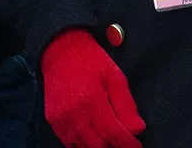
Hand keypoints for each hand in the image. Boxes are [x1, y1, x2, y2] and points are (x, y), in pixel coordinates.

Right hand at [41, 28, 144, 147]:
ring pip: (82, 147)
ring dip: (99, 146)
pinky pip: (69, 142)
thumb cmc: (93, 62)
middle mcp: (73, 116)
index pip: (112, 133)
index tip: (137, 147)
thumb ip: (126, 106)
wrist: (61, 54)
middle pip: (97, 145)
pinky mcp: (52, 123)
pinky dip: (83, 144)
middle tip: (127, 143)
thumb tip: (138, 129)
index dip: (127, 144)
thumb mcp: (116, 79)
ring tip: (113, 141)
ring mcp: (60, 122)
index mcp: (91, 102)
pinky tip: (96, 138)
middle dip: (114, 147)